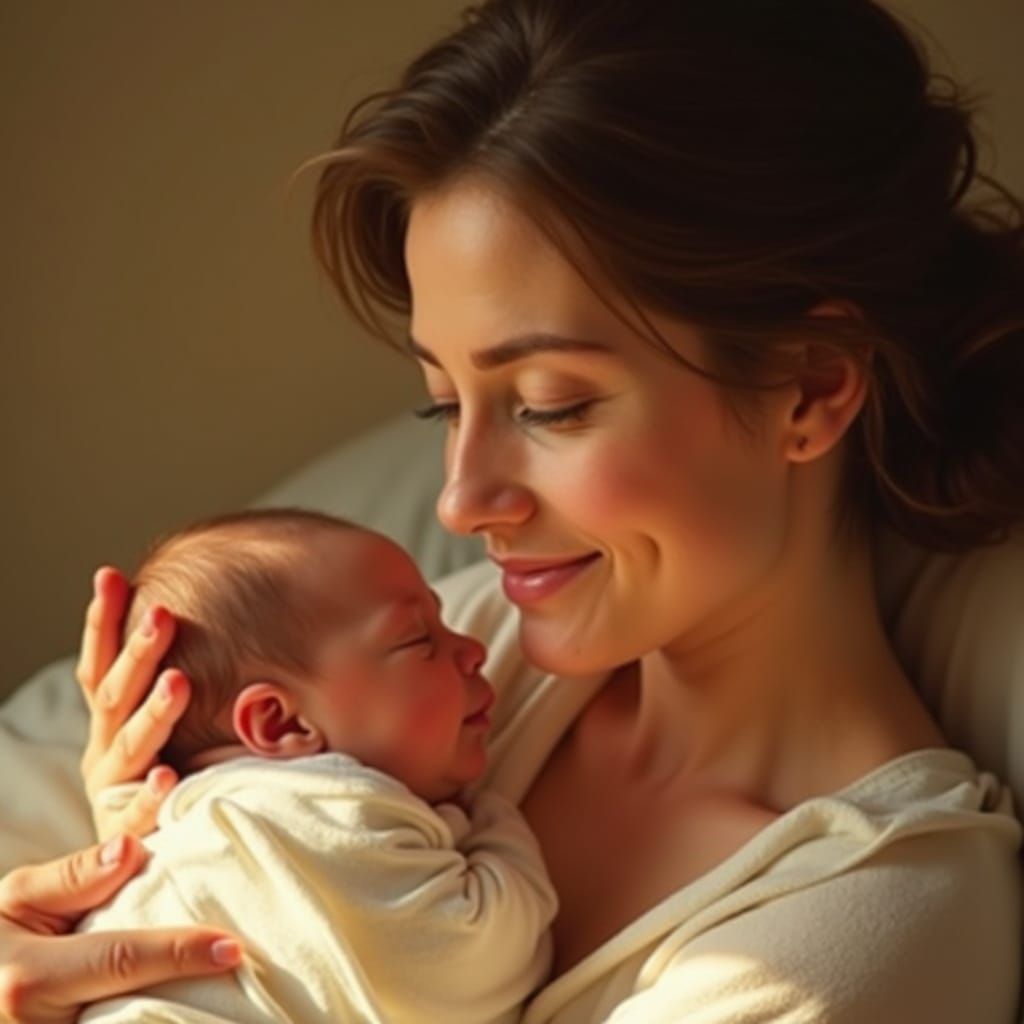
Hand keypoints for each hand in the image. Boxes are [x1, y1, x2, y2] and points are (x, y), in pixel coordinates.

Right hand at [0, 837, 240, 1022]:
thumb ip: (73, 877)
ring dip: (183, 1017)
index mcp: (30, 980)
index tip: (232, 946)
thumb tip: (131, 847)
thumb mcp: (17, 902)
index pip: (122, 959)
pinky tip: (200, 1016)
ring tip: (234, 1004)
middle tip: (247, 975)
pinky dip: (161, 1023)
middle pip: (138, 1010)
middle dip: (194, 996)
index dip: (180, 952)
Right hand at [76, 568, 191, 840]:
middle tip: (163, 614)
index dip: (103, 621)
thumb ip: (171, 685)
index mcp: (109, 723)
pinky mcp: (126, 833)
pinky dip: (151, 795)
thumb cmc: (165, 779)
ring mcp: (113, 791)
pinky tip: (167, 778)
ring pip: (129, 746)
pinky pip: (139, 813)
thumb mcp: (160, 729)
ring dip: (153, 713)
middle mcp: (104, 751)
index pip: (101, 664)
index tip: (109, 575)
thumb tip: (207, 615)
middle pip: (116, 694)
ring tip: (178, 682)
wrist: (132, 867)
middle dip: (139, 653)